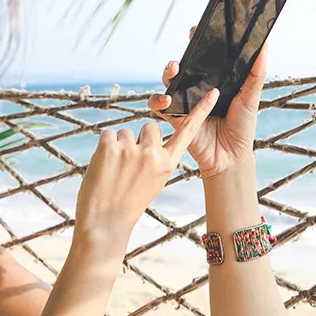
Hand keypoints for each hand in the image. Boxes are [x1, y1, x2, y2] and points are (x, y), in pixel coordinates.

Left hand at [75, 89, 217, 247]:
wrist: (104, 223)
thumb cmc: (127, 204)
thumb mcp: (152, 183)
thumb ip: (155, 160)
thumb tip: (146, 139)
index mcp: (167, 164)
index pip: (187, 132)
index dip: (200, 111)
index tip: (213, 92)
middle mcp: (153, 154)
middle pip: (149, 126)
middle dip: (139, 139)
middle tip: (129, 163)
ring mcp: (131, 149)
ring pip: (125, 132)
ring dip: (118, 147)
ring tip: (114, 171)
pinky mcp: (109, 146)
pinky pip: (107, 134)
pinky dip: (103, 148)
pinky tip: (103, 167)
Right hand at [148, 27, 267, 179]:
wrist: (232, 157)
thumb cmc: (242, 127)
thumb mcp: (251, 97)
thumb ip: (256, 73)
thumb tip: (265, 45)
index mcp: (213, 82)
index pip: (202, 58)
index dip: (196, 43)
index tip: (195, 30)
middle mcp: (196, 90)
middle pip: (181, 69)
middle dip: (177, 58)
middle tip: (181, 56)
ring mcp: (185, 103)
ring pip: (168, 84)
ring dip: (166, 75)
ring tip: (173, 71)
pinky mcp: (176, 119)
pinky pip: (160, 107)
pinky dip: (159, 101)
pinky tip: (166, 99)